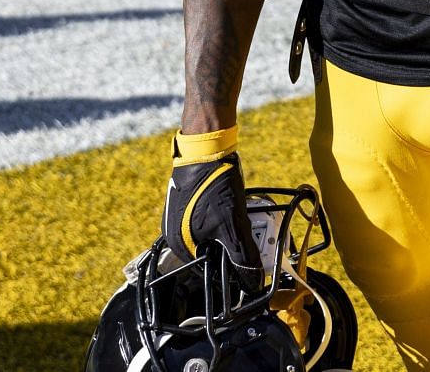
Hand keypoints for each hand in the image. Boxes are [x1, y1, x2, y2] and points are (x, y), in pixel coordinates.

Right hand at [161, 132, 265, 290]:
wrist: (206, 148)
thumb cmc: (213, 185)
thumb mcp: (232, 225)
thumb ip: (242, 256)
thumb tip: (252, 282)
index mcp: (180, 245)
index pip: (208, 273)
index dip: (231, 273)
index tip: (250, 269)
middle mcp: (176, 235)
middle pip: (211, 255)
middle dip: (233, 253)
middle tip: (253, 244)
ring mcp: (182, 218)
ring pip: (213, 238)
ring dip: (231, 236)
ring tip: (247, 225)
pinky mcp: (191, 205)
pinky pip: (211, 222)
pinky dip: (226, 222)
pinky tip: (239, 213)